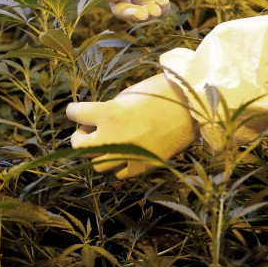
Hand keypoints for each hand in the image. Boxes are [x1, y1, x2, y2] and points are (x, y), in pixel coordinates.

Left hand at [66, 74, 198, 178]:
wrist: (193, 107)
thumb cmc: (161, 93)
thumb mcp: (128, 95)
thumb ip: (108, 108)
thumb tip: (93, 119)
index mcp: (109, 112)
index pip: (75, 113)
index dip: (73, 111)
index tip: (74, 111)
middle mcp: (114, 136)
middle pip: (79, 146)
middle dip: (79, 138)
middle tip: (86, 132)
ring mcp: (128, 154)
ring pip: (97, 164)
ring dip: (97, 153)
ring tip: (105, 144)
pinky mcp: (143, 166)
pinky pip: (120, 173)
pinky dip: (117, 164)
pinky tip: (123, 154)